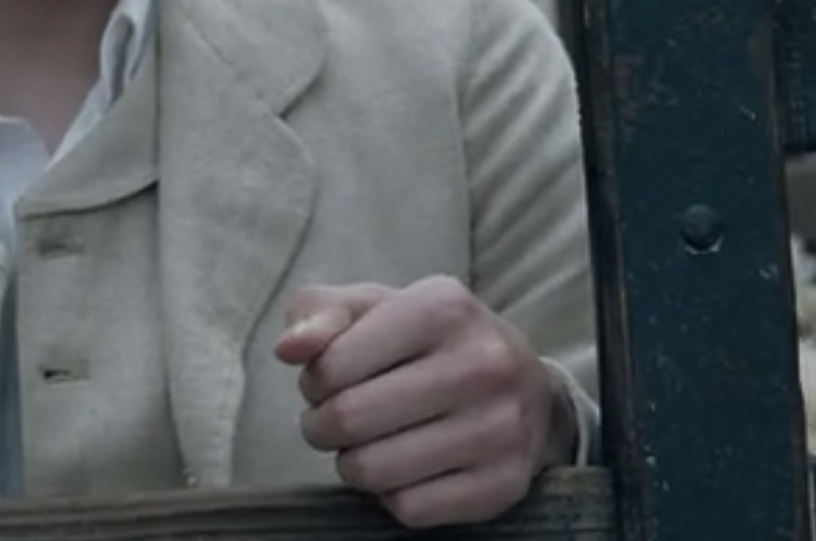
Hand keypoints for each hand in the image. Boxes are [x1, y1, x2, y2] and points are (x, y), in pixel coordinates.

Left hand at [274, 277, 574, 528]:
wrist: (525, 385)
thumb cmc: (427, 340)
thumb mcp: (373, 307)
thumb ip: (320, 315)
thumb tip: (289, 349)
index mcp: (443, 307)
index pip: (332, 365)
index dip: (314, 381)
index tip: (327, 382)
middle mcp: (482, 363)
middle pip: (349, 420)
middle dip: (322, 426)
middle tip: (335, 420)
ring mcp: (500, 427)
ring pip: (374, 471)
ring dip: (352, 463)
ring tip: (367, 443)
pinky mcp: (504, 483)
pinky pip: (409, 509)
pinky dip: (391, 495)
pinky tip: (405, 468)